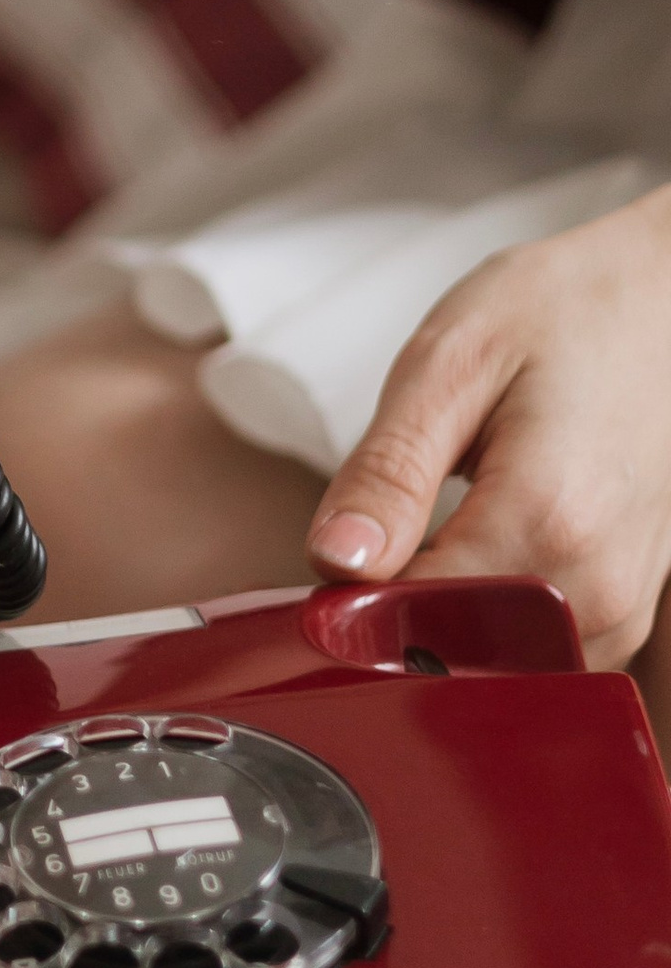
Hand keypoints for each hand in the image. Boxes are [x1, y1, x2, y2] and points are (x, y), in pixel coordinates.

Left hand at [310, 181, 670, 670]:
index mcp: (545, 521)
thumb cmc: (565, 313)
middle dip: (390, 619)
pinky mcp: (623, 612)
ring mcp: (620, 607)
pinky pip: (529, 655)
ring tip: (434, 532)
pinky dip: (483, 624)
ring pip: (488, 667)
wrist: (664, 300)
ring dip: (437, 623)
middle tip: (381, 535)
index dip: (346, 606)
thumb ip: (387, 474)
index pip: (406, 625)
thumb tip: (334, 563)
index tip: (330, 563)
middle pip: (448, 658)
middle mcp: (595, 583)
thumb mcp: (450, 365)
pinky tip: (469, 557)